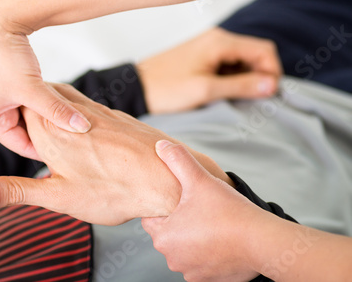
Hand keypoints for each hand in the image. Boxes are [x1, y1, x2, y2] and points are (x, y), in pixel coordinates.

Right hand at [0, 8, 90, 159]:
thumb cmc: (5, 55)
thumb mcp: (32, 89)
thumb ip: (57, 111)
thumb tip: (82, 127)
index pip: (23, 146)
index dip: (48, 149)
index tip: (74, 153)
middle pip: (27, 132)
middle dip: (49, 132)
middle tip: (76, 137)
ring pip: (30, 116)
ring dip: (48, 115)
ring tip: (71, 120)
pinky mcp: (7, 87)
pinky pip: (29, 102)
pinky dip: (43, 102)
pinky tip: (62, 102)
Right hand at [0, 83, 232, 224]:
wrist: (166, 178)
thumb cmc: (113, 189)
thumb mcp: (58, 196)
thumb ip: (17, 191)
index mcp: (49, 133)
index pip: (21, 114)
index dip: (15, 122)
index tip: (14, 131)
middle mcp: (71, 115)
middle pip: (42, 104)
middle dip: (34, 115)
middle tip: (32, 137)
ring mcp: (96, 111)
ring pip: (65, 103)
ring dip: (56, 114)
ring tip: (52, 135)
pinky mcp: (115, 115)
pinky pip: (87, 109)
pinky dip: (78, 117)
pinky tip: (84, 134)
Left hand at [137, 27, 281, 113]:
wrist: (137, 87)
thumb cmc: (166, 89)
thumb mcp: (205, 90)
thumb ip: (240, 86)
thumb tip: (272, 85)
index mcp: (220, 42)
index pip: (263, 50)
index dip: (272, 72)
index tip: (268, 95)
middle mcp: (217, 38)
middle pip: (255, 53)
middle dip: (260, 76)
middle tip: (253, 100)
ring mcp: (209, 46)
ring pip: (242, 59)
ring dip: (245, 78)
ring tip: (235, 99)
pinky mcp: (202, 55)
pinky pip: (227, 63)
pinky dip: (232, 77)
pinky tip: (223, 93)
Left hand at [142, 141, 261, 280]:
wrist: (263, 242)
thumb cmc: (228, 211)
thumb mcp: (199, 179)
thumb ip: (178, 160)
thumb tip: (161, 146)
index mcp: (164, 237)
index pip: (152, 218)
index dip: (166, 205)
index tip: (183, 199)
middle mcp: (173, 259)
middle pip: (169, 234)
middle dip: (181, 222)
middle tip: (200, 209)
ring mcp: (192, 272)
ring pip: (186, 249)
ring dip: (195, 238)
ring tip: (213, 223)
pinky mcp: (210, 280)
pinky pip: (203, 262)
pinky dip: (209, 252)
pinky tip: (222, 239)